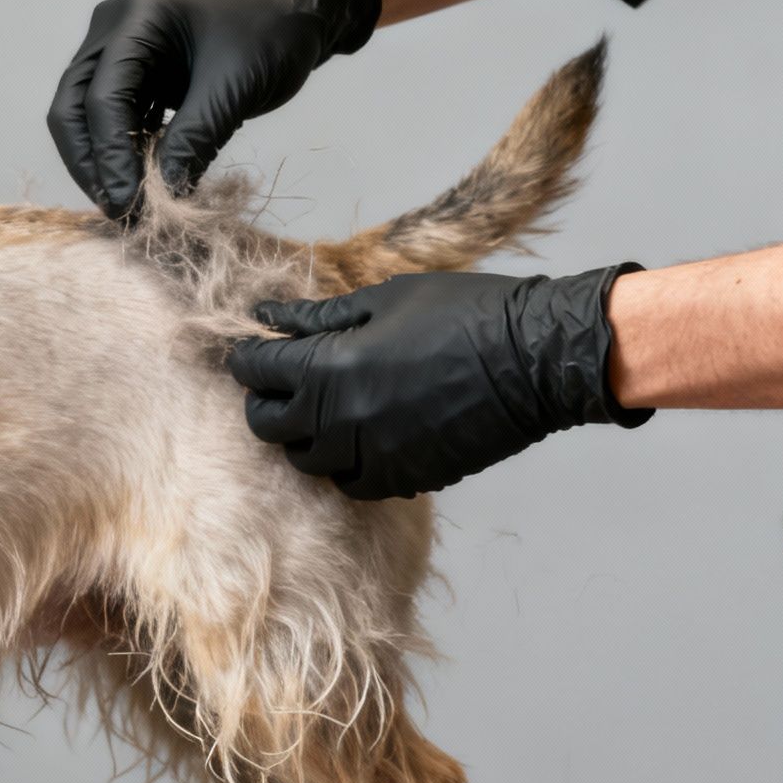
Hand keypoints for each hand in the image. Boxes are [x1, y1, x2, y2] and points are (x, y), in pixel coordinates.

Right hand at [48, 0, 380, 220]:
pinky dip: (124, 152)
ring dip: (102, 162)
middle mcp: (113, 30)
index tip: (129, 202)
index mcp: (136, 17)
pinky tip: (140, 183)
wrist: (297, 7)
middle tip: (116, 209)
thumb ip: (194, 139)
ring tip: (126, 206)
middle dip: (90, 162)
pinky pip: (114, 119)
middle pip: (73, 106)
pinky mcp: (135, 74)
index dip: (111, 154)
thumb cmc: (272, 31)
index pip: (102, 95)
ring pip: (85, 117)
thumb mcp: (234, 87)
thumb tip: (164, 196)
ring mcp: (119, 51)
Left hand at [225, 268, 651, 500]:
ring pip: (306, 461)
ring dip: (303, 436)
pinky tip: (356, 440)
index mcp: (327, 367)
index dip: (246, 359)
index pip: (256, 372)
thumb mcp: (384, 299)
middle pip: (268, 425)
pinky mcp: (404, 478)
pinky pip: (352, 483)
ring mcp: (371, 455)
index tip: (250, 352)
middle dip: (264, 402)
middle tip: (279, 384)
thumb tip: (269, 316)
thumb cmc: (463, 312)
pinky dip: (343, 465)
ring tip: (319, 412)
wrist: (536, 358)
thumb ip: (319, 317)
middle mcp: (339, 420)